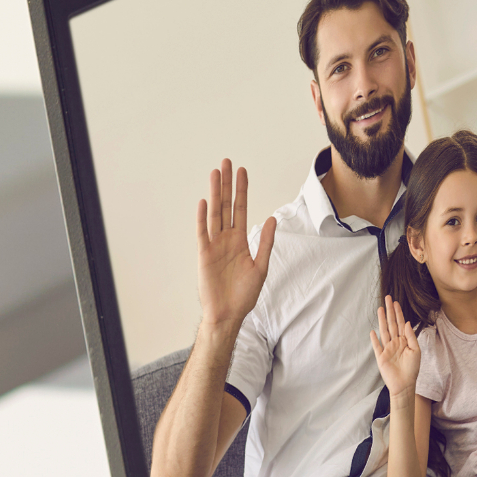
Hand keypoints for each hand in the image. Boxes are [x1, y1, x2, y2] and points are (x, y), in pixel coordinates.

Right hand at [194, 161, 274, 335]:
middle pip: (226, 205)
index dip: (242, 190)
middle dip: (227, 184)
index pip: (241, 209)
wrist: (228, 314)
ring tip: (215, 173)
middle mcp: (226, 239)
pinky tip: (205, 202)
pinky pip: (203, 233)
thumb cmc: (244, 294)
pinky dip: (203, 217)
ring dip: (215, 193)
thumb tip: (273, 219)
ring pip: (215, 213)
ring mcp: (214, 245)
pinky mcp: (204, 254)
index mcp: (240, 241)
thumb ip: (266, 243)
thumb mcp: (261, 267)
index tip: (242, 172)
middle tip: (226, 162)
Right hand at [370, 294, 423, 402]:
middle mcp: (395, 342)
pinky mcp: (380, 357)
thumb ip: (411, 336)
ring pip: (384, 331)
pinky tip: (372, 331)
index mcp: (404, 341)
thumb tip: (406, 323)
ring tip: (380, 309)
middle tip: (387, 298)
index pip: (400, 323)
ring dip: (382, 320)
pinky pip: (376, 346)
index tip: (396, 302)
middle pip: (391, 323)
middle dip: (389, 311)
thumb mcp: (416, 351)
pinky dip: (374, 339)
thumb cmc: (412, 369)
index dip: (398, 313)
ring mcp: (387, 349)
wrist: (405, 385)